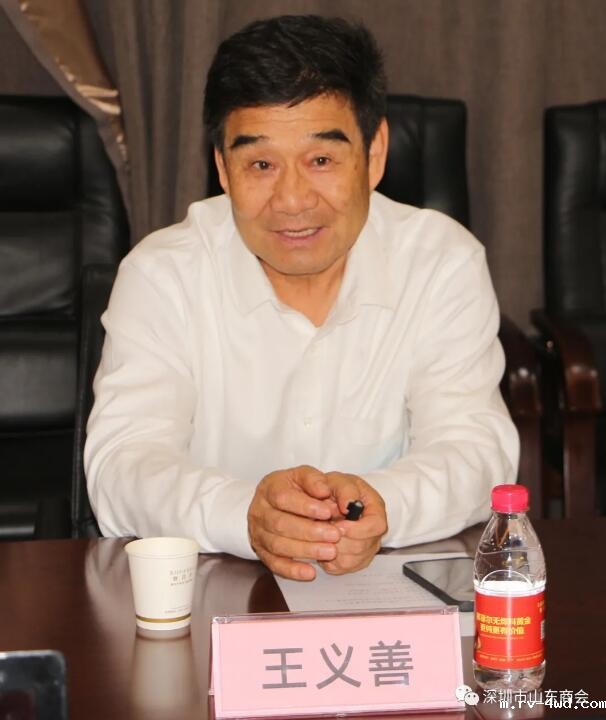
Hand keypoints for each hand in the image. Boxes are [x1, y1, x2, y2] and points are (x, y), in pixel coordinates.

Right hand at [247, 465, 341, 580]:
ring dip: (305, 550)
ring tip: (330, 551)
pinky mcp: (262, 551)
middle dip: (309, 531)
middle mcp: (259, 510)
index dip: (305, 506)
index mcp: (270, 487)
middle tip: (334, 535)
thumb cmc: (294, 488)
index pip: (283, 497)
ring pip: (278, 545)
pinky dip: (293, 570)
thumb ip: (316, 480)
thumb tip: (324, 490)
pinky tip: (310, 572)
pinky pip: (275, 564)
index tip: (327, 512)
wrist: (274, 503)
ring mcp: (258, 532)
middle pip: (280, 523)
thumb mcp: (304, 476)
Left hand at [319, 472, 386, 574]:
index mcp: (376, 510)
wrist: (334, 500)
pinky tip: (322, 545)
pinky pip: (341, 569)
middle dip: (340, 540)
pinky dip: (328, 559)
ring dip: (332, 549)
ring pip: (351, 561)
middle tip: (324, 529)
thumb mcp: (340, 481)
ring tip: (321, 535)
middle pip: (363, 546)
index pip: (376, 526)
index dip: (357, 529)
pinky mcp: (354, 562)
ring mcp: (365, 550)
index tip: (338, 525)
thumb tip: (347, 504)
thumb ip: (344, 489)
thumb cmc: (338, 490)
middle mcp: (374, 533)